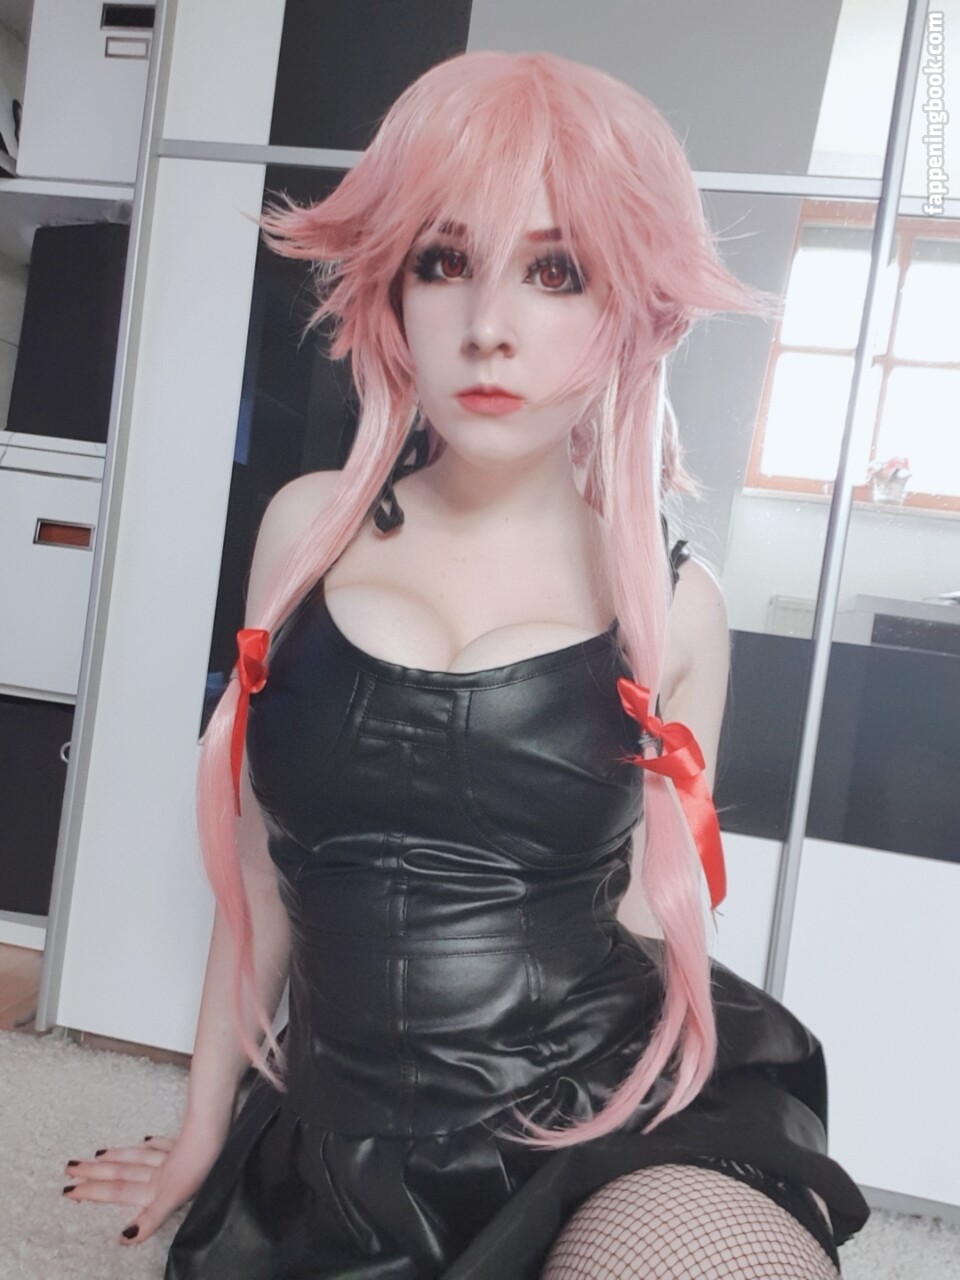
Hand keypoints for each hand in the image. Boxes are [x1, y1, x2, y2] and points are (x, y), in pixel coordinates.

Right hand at [62, 1125, 224, 1244]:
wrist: (219, 1131)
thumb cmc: (203, 1166)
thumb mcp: (175, 1198)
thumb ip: (151, 1217)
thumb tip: (123, 1238)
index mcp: (154, 1187)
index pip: (117, 1191)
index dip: (92, 1193)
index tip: (68, 1191)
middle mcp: (158, 1171)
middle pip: (121, 1171)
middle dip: (94, 1172)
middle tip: (69, 1167)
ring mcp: (172, 1155)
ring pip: (137, 1156)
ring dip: (117, 1156)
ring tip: (98, 1154)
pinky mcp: (187, 1145)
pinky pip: (164, 1144)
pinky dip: (152, 1143)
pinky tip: (147, 1138)